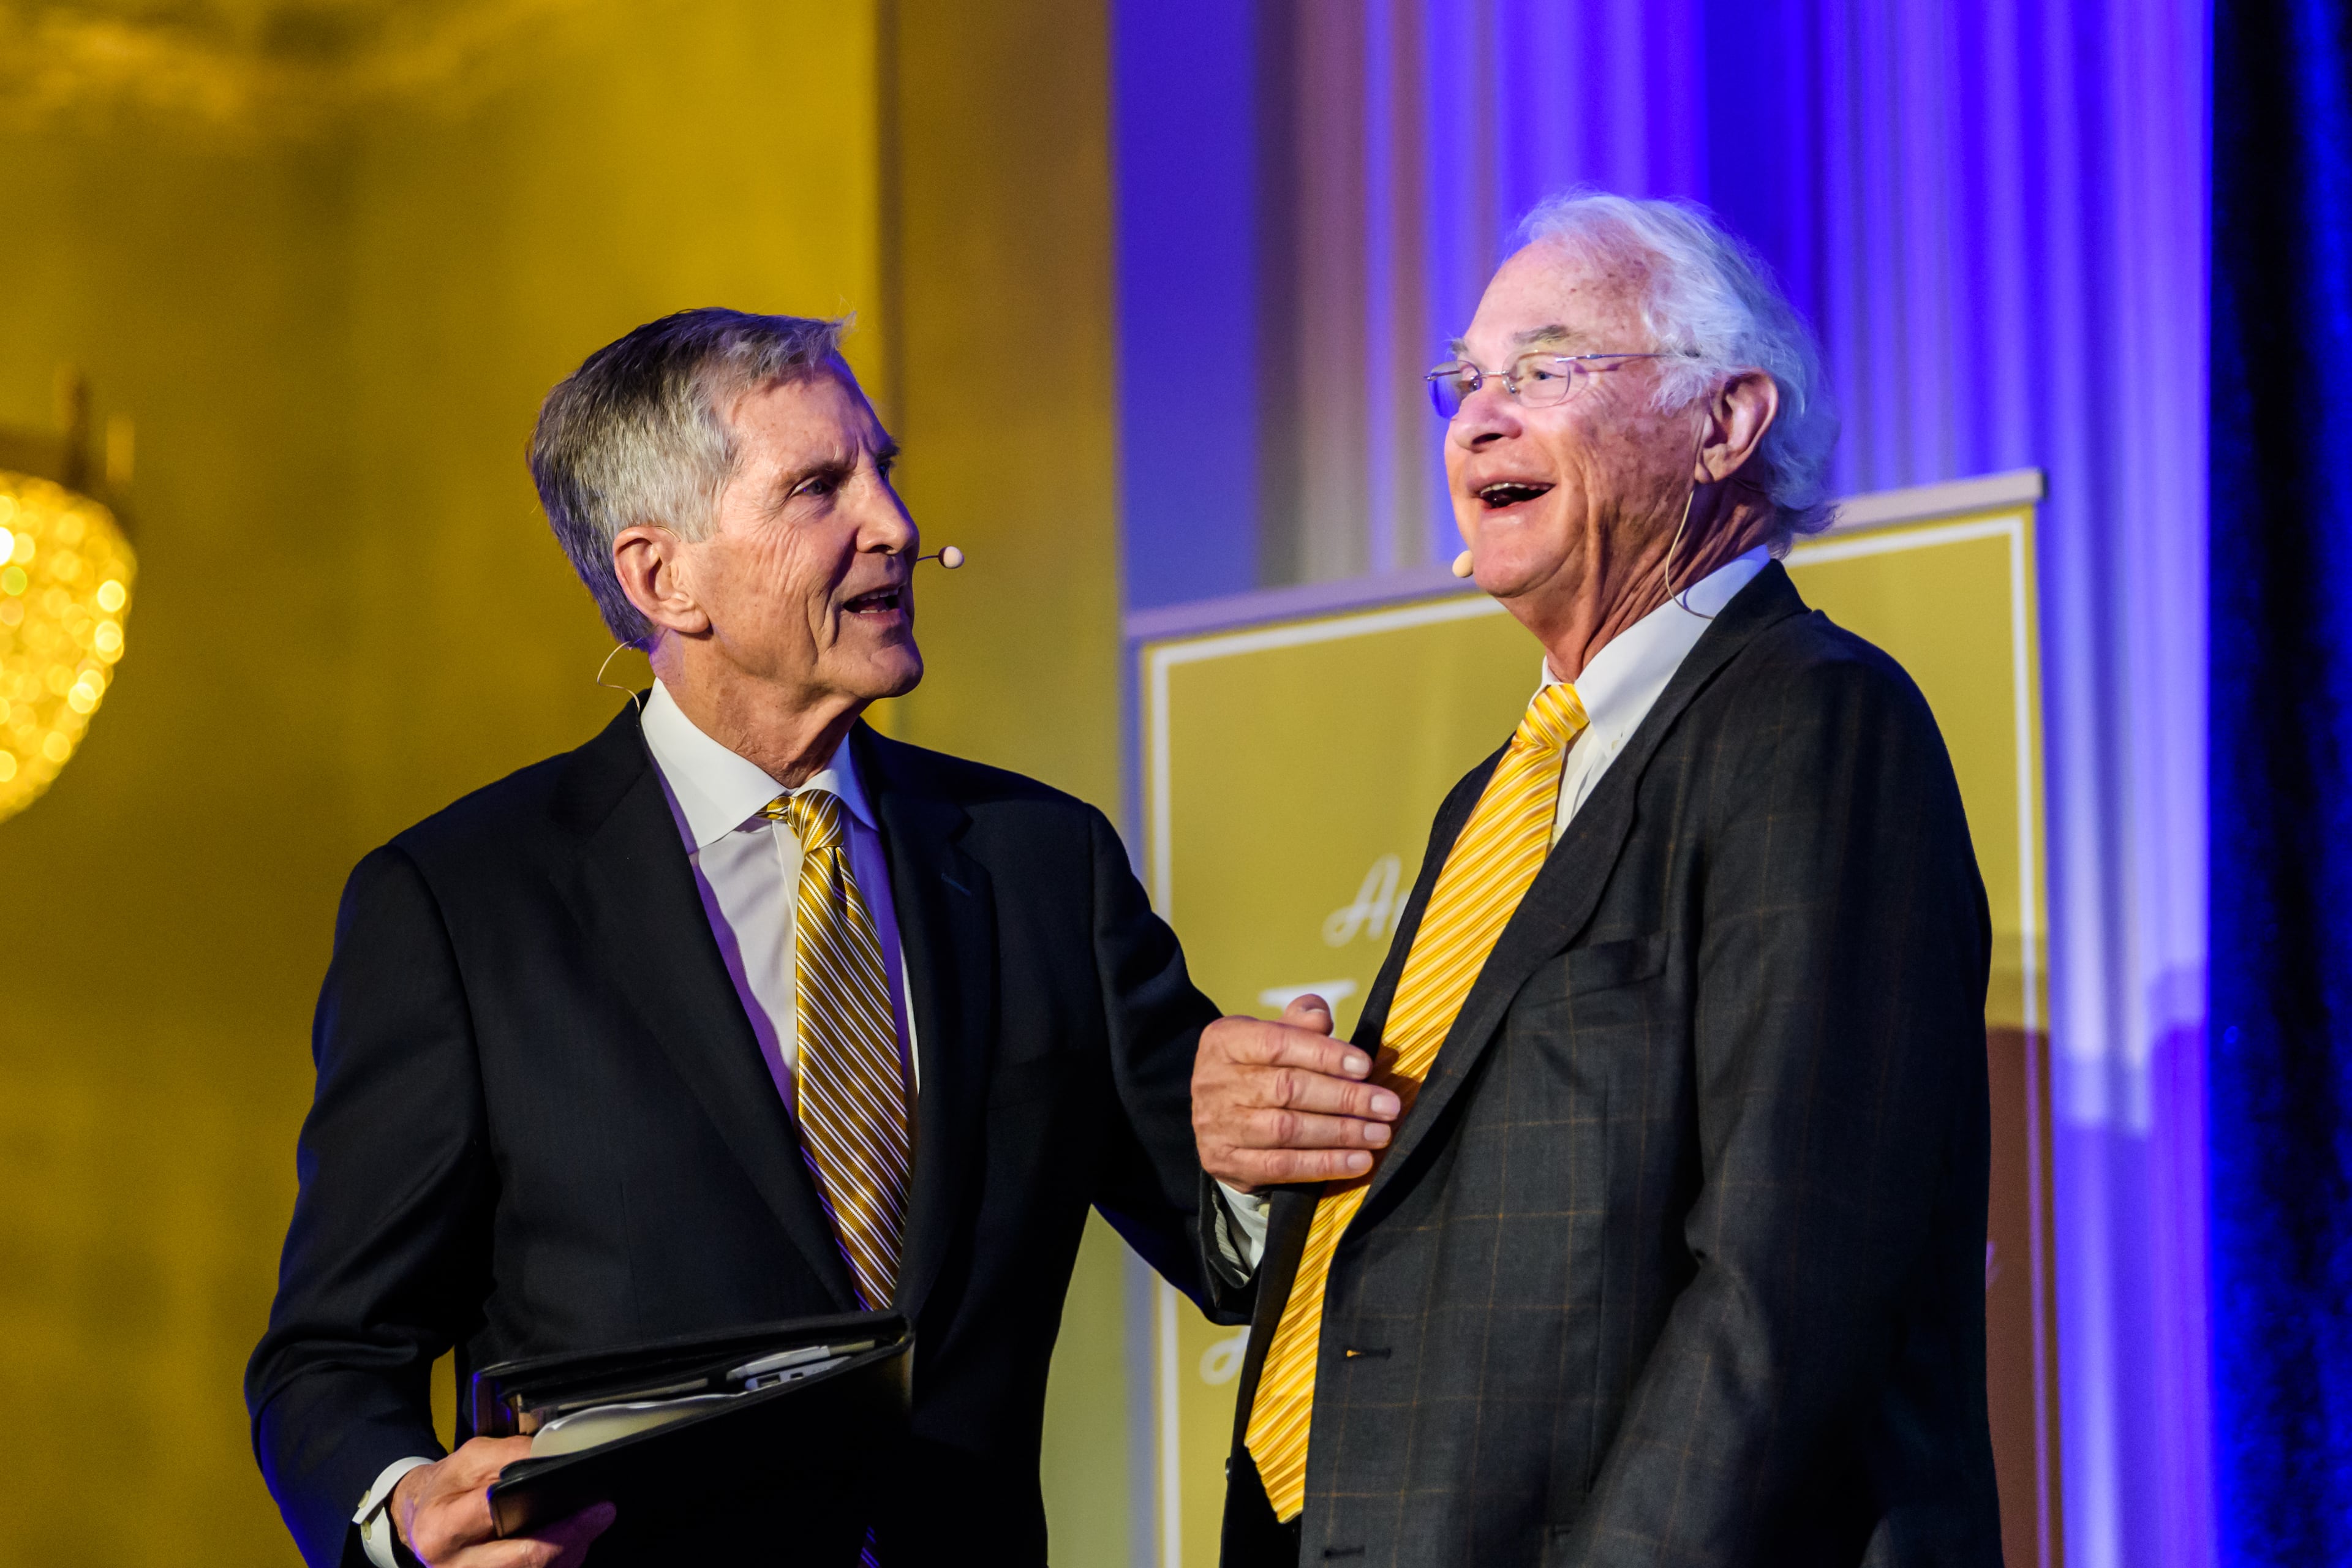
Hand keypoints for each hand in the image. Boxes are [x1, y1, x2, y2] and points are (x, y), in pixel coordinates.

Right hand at [392, 1437, 615, 1566]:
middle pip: (523, 1561)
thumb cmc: (446, 1489)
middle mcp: (454, 1566)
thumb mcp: (469, 1459)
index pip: (500, 1520)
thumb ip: (509, 1454)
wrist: (421, 1519)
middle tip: (601, 1514)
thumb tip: (552, 1456)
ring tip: (589, 1525)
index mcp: (442, 1528)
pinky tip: (570, 1545)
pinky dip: (557, 1564)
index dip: (547, 1515)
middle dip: (570, 1538)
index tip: (588, 1503)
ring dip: (568, 1553)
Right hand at [1192, 994, 1401, 1193]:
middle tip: (1386, 1106)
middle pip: (1287, 1089)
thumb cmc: (1256, 1068)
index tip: (1365, 1066)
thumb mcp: (1270, 1035)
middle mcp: (1214, 1082)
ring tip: (1379, 1133)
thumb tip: (1321, 1017)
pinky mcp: (1227, 1163)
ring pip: (1286, 1130)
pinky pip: (1281, 1166)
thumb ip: (1298, 1024)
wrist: (1215, 1114)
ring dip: (1340, 1134)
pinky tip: (1358, 1162)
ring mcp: (1217, 1126)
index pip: (1277, 1044)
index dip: (1324, 1055)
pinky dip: (1324, 1165)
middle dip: (1343, 1098)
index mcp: (1225, 1041)